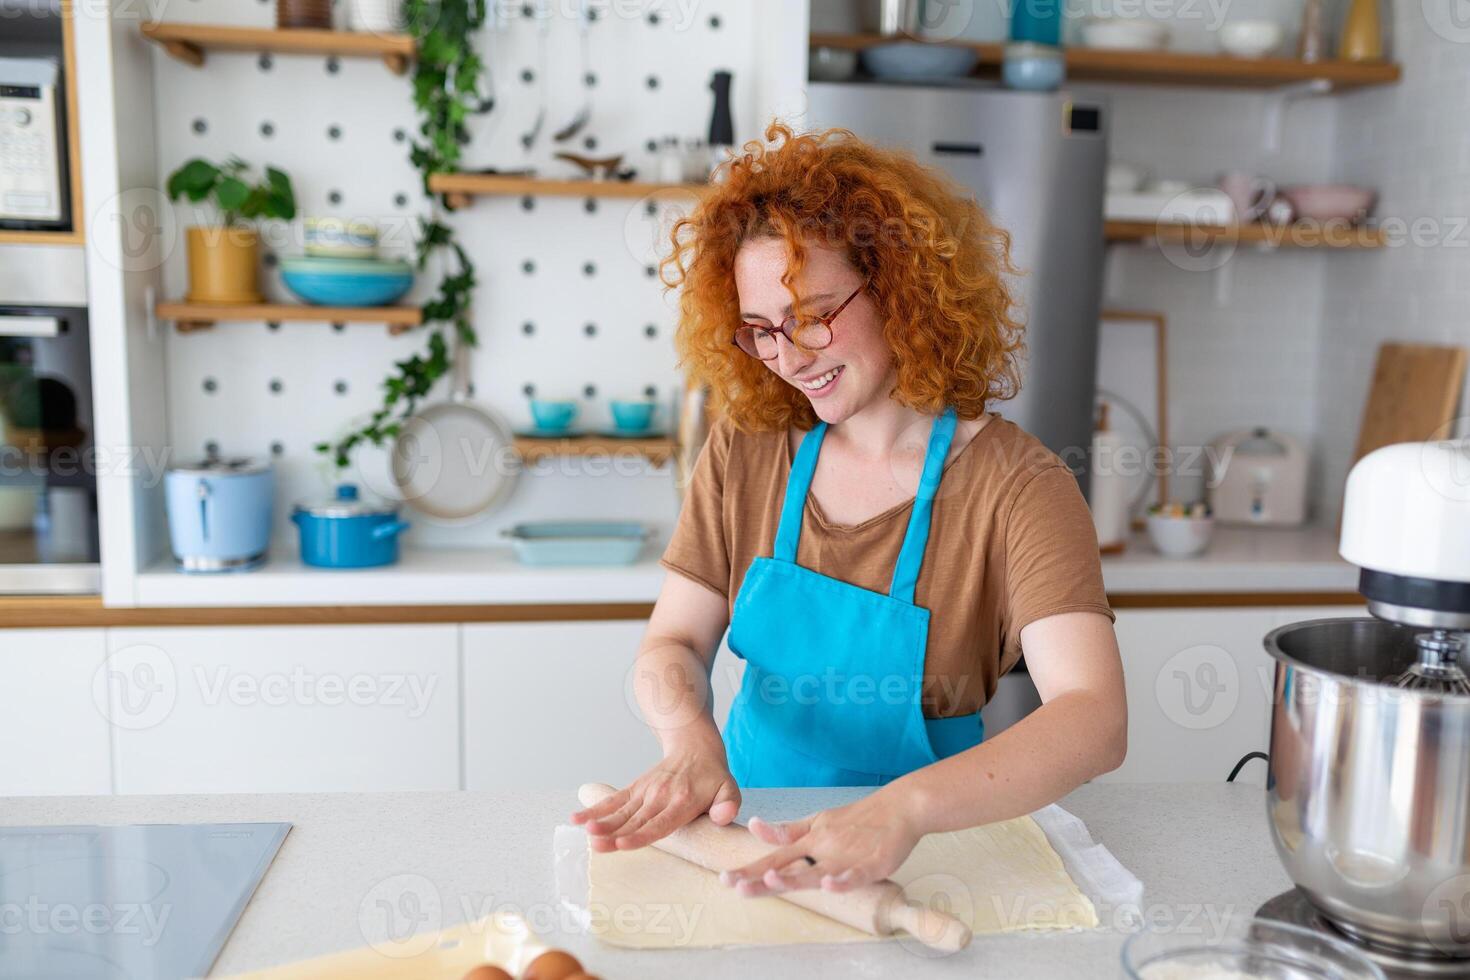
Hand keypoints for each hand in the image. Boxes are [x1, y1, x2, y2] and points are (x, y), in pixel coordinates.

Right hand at [570, 742, 740, 852]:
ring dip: (601, 823)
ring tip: (585, 833)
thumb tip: (722, 817)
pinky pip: (613, 800)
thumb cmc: (712, 776)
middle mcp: (660, 796)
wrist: (694, 746)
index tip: (623, 843)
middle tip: (596, 844)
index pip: (660, 823)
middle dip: (615, 833)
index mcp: (683, 801)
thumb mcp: (729, 788)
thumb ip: (728, 804)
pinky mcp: (635, 789)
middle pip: (635, 820)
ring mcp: (645, 792)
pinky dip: (595, 809)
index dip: (641, 835)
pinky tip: (576, 819)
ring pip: (621, 812)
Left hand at [718, 789, 921, 896]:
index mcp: (810, 839)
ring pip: (817, 871)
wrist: (898, 807)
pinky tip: (830, 886)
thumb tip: (755, 827)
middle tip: (735, 885)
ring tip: (772, 880)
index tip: (725, 879)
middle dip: (761, 877)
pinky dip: (843, 880)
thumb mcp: (818, 822)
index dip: (750, 868)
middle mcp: (823, 847)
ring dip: (795, 877)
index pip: (774, 856)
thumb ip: (788, 831)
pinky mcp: (871, 863)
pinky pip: (855, 875)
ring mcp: (846, 855)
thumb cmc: (857, 818)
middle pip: (789, 865)